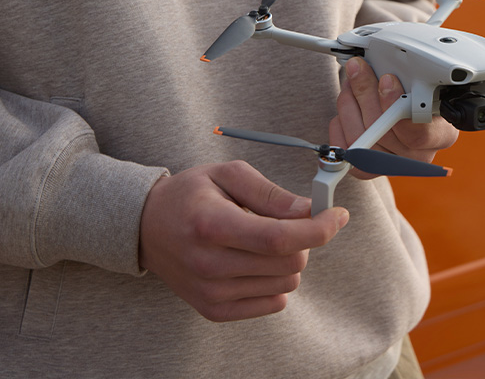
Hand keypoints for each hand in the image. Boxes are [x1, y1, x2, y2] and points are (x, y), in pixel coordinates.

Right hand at [139, 161, 347, 321]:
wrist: (145, 227)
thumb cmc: (191, 195)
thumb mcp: (228, 174)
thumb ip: (271, 193)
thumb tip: (310, 210)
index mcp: (211, 225)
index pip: (279, 238)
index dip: (318, 229)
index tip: (338, 215)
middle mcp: (209, 264)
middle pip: (290, 263)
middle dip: (303, 239)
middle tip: (286, 221)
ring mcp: (210, 292)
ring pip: (286, 284)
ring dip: (287, 260)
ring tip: (260, 240)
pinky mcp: (213, 310)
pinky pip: (273, 303)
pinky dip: (275, 282)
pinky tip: (253, 261)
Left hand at [328, 57, 458, 178]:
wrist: (404, 115)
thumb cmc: (417, 98)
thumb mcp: (423, 85)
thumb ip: (412, 79)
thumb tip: (386, 66)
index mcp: (440, 136)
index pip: (420, 131)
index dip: (397, 105)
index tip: (386, 79)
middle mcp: (418, 157)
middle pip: (384, 134)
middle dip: (366, 95)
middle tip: (358, 70)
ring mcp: (393, 165)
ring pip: (361, 140)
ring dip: (349, 105)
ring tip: (350, 84)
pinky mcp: (368, 169)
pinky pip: (346, 149)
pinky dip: (340, 124)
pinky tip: (347, 109)